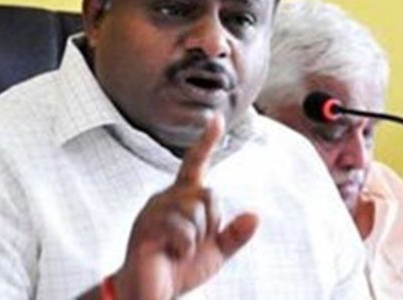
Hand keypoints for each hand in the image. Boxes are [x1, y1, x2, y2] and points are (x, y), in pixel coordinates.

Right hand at [114, 116, 258, 298]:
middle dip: (210, 223)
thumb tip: (255, 215)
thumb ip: (234, 235)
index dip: (206, 142)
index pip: (195, 165)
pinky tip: (172, 254)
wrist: (150, 295)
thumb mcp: (215, 254)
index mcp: (180, 199)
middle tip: (193, 244)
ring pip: (195, 211)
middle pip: (207, 193)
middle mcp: (166, 198)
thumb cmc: (177, 269)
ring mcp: (154, 211)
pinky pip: (182, 230)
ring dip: (196, 238)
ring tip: (179, 250)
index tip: (216, 120)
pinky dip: (185, 248)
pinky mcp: (146, 228)